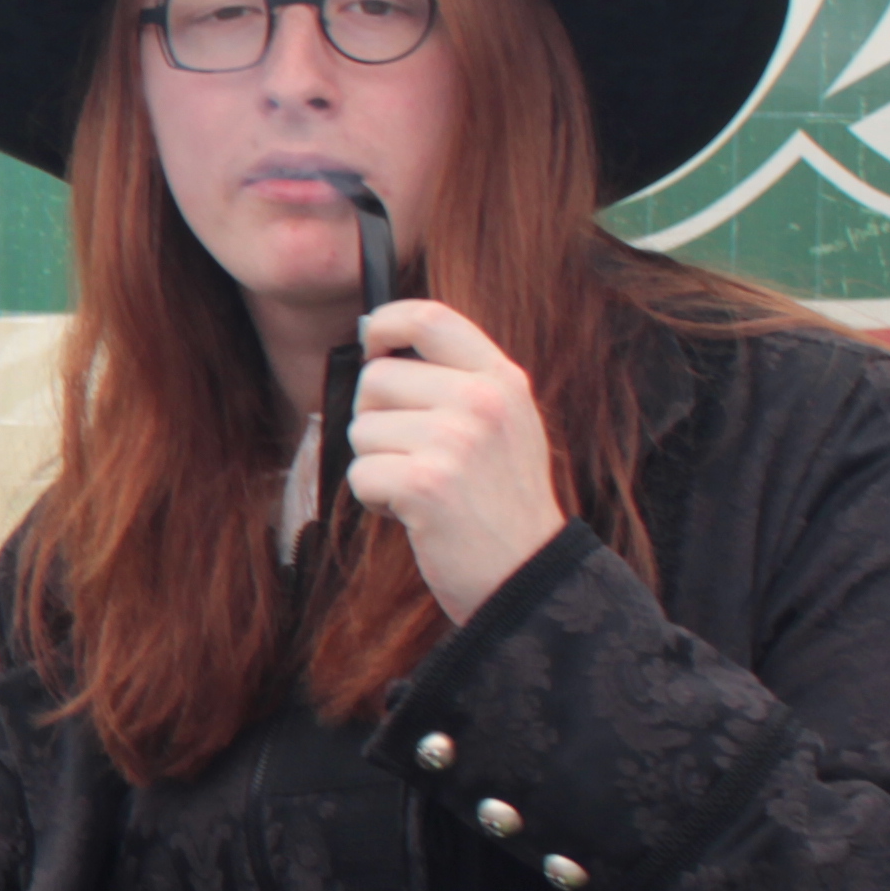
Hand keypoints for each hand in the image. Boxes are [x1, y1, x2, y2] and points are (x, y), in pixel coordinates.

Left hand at [339, 297, 567, 620]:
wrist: (528, 574)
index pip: (429, 317)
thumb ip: (455, 381)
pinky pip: (361, 474)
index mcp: (501, 379)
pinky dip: (376, 500)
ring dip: (378, 465)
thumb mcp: (501, 424)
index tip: (370, 344)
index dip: (385, 323)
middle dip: (375, 421)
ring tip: (425, 489)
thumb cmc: (498, 500)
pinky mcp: (425, 483)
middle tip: (415, 457)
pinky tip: (416, 514)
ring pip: (361, 430)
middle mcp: (482, 401)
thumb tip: (374, 345)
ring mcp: (455, 440)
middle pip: (374, 379)